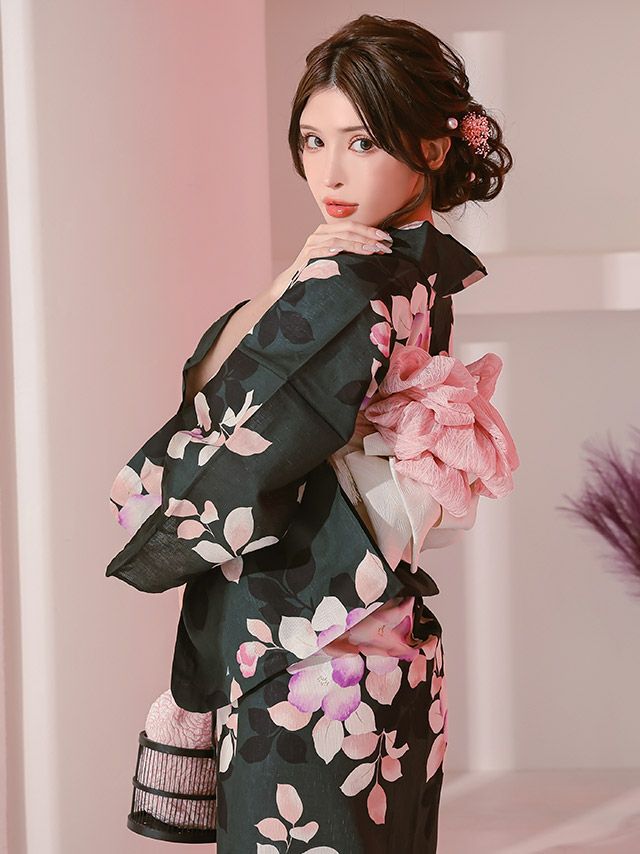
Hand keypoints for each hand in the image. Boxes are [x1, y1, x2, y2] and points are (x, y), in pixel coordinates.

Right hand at [274, 221, 393, 291]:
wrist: (292, 283)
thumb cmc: (318, 271)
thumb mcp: (335, 258)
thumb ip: (349, 250)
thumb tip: (374, 249)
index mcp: (327, 231)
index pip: (352, 226)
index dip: (370, 230)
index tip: (386, 238)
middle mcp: (319, 234)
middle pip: (347, 230)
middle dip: (368, 237)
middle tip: (384, 245)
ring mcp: (312, 244)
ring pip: (338, 240)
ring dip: (356, 245)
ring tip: (372, 250)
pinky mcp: (306, 256)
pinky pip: (321, 251)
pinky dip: (334, 251)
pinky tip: (345, 253)